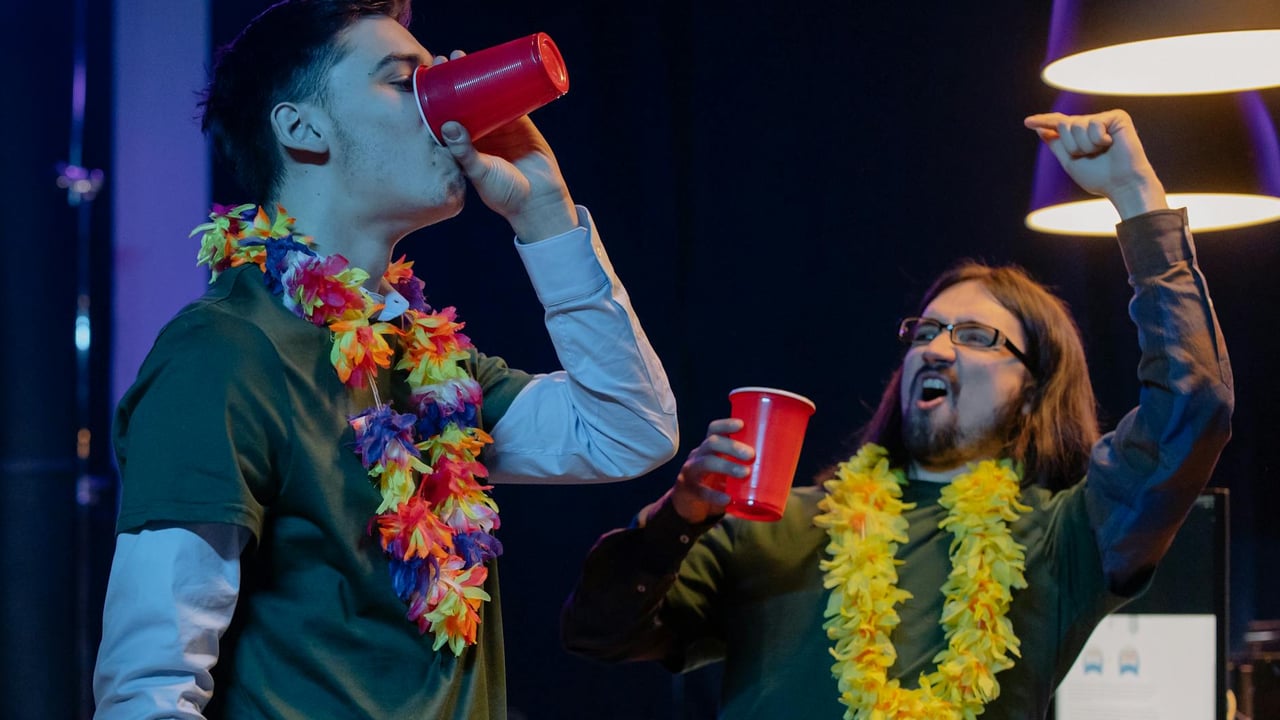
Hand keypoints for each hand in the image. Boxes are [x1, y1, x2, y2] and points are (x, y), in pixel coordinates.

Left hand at [433, 51, 576, 241]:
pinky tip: (495, 64)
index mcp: (462, 146)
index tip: (428, 77)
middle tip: (446, 60)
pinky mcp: (520, 122)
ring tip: (462, 56)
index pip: (444, 114)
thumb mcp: (480, 173)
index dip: (435, 96)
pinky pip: (510, 97)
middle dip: (453, 78)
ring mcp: (499, 126)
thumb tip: (447, 125)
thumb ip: (465, 153)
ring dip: (474, 75)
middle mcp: (478, 133)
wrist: (540, 199)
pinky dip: (504, 82)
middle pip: (461, 99)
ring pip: (483, 94)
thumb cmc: (505, 193)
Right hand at [666, 418, 753, 523]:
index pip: (714, 429)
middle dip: (732, 446)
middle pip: (712, 443)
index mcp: (709, 448)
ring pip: (706, 463)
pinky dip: (715, 495)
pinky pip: (701, 491)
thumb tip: (782, 467)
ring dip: (727, 466)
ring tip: (745, 473)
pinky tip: (728, 499)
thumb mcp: (725, 471)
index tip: (742, 425)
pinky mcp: (689, 490)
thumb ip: (744, 467)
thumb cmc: (714, 483)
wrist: (688, 504)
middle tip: (751, 455)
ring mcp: (691, 472)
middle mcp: (698, 455)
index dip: (726, 424)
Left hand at [1024, 109, 1167, 218]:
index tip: (1027, 122)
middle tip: (1089, 155)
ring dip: (1085, 145)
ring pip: (1076, 125)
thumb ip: (1057, 145)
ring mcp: (1104, 119)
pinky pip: (1094, 123)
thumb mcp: (1070, 162)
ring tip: (1101, 152)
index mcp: (1080, 135)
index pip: (1058, 124)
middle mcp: (1091, 124)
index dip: (1043, 121)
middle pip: (1064, 124)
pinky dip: (1098, 140)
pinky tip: (1111, 144)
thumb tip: (1041, 130)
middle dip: (1071, 145)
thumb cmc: (1099, 177)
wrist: (1123, 184)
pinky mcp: (1117, 116)